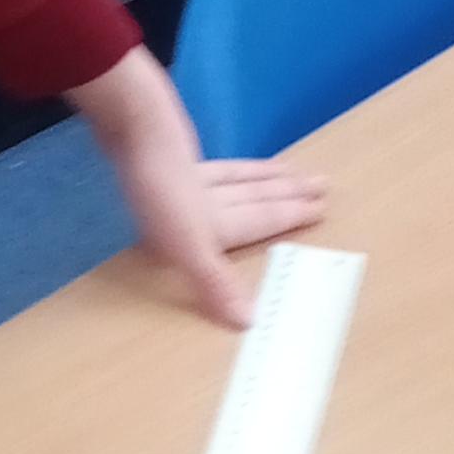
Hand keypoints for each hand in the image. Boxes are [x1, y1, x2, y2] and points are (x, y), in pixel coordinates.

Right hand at [67, 46, 325, 328]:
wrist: (130, 130)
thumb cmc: (160, 190)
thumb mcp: (188, 243)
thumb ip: (215, 283)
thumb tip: (247, 323)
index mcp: (198, 238)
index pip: (254, 227)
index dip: (287, 219)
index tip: (319, 212)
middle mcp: (193, 219)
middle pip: (253, 207)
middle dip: (286, 202)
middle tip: (323, 193)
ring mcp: (186, 190)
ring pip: (241, 188)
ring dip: (270, 185)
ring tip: (301, 179)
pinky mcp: (179, 162)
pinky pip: (222, 172)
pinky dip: (242, 171)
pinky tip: (256, 169)